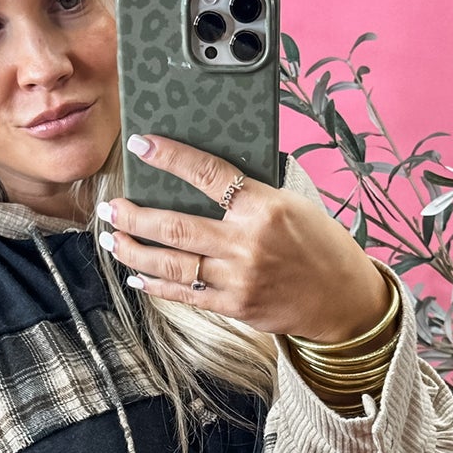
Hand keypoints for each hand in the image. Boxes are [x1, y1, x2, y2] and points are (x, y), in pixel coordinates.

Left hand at [97, 133, 394, 344]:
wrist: (343, 299)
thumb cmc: (320, 246)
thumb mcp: (293, 205)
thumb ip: (250, 195)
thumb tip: (200, 176)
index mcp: (265, 207)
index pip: (207, 173)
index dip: (169, 157)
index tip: (140, 145)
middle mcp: (247, 243)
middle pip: (175, 226)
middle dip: (134, 215)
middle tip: (109, 206)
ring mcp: (238, 278)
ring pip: (172, 263)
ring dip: (134, 250)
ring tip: (112, 237)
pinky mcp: (235, 306)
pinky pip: (185, 294)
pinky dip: (156, 285)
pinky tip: (137, 275)